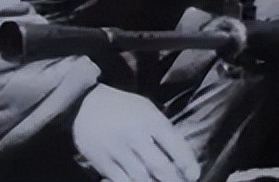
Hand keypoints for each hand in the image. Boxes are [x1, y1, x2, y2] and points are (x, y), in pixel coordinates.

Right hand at [72, 84, 199, 181]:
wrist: (84, 104)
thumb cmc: (123, 107)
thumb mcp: (147, 109)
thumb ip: (163, 130)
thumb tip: (181, 155)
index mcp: (150, 120)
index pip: (175, 145)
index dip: (187, 163)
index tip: (194, 175)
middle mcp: (135, 136)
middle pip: (160, 166)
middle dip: (174, 180)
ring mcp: (117, 151)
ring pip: (141, 178)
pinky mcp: (102, 162)